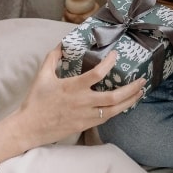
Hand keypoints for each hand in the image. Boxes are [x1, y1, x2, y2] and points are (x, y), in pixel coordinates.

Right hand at [0, 46, 146, 168]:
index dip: (109, 63)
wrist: (29, 127)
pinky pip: (106, 117)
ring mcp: (85, 115)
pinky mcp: (85, 125)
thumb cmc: (36, 101)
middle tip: (142, 80)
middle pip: (113, 97)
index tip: (116, 55)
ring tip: (140, 92)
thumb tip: (61, 45)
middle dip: (131, 89)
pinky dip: (118, 110)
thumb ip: (53, 58)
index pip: (97, 74)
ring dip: (129, 101)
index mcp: (72, 87)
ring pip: (114, 110)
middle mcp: (82, 102)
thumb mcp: (42, 76)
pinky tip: (125, 104)